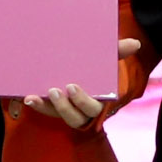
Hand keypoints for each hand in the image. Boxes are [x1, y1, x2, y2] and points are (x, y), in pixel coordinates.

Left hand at [21, 42, 137, 129]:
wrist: (81, 66)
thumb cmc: (98, 68)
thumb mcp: (107, 60)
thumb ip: (118, 52)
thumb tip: (135, 43)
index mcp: (100, 101)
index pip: (93, 107)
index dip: (82, 101)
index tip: (72, 87)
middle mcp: (84, 111)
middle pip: (75, 117)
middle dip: (64, 107)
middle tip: (54, 90)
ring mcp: (68, 111)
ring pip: (59, 116)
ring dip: (47, 107)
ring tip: (35, 96)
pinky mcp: (54, 108)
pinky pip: (46, 111)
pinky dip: (37, 105)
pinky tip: (27, 97)